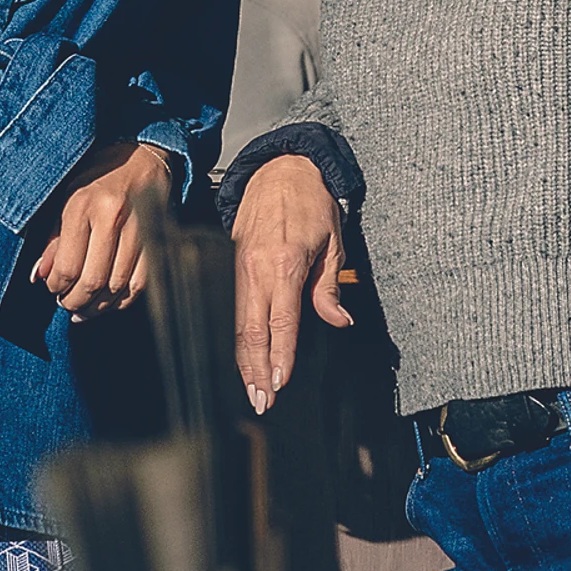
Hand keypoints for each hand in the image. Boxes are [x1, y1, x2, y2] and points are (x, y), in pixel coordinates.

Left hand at [33, 139, 174, 317]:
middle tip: (68, 304)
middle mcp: (112, 216)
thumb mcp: (67, 199)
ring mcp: (139, 228)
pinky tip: (109, 302)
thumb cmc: (98, 177)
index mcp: (83, 205)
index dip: (57, 287)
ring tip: (85, 308)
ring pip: (117, 287)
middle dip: (76, 302)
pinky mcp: (157, 239)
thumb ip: (53, 240)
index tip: (53, 289)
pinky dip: (123, 300)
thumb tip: (39, 276)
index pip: (67, 265)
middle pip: (93, 281)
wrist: (141, 156)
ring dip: (99, 306)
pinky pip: (141, 284)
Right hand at [231, 153, 348, 415]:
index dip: (280, 356)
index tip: (280, 383)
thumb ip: (329, 288)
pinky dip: (237, 338)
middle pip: (251, 331)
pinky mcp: (230, 263)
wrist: (280, 168)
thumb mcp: (333, 243)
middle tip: (261, 402)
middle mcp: (256, 268)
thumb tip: (339, 322)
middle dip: (255, 370)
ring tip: (251, 390)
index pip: (281, 321)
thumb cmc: (311, 202)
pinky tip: (242, 359)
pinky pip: (233, 308)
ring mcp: (238, 266)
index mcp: (285, 263)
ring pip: (237, 324)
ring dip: (244, 360)